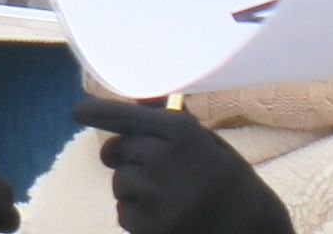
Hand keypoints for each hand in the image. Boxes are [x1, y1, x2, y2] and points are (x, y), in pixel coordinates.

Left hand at [77, 98, 287, 233]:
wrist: (254, 231)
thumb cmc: (229, 184)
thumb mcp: (209, 146)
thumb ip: (170, 128)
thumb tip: (129, 111)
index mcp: (183, 133)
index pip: (127, 116)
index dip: (98, 112)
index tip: (77, 111)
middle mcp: (165, 158)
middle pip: (118, 149)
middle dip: (126, 157)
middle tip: (153, 170)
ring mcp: (157, 195)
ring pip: (119, 182)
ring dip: (135, 190)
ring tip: (171, 200)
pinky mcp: (150, 226)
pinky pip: (124, 213)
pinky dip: (139, 217)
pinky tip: (169, 219)